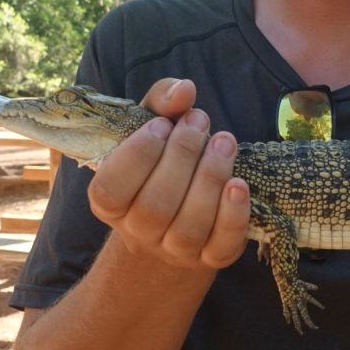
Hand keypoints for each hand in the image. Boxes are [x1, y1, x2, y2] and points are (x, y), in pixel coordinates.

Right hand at [85, 77, 249, 269]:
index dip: (137, 156)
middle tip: (200, 122)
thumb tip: (185, 90)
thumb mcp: (153, 126)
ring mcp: (175, 251)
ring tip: (224, 142)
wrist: (180, 213)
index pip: (110, 190)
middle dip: (182, 157)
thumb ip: (160, 103)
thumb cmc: (162, 160)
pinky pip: (221, 246)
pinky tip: (239, 185)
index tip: (162, 125)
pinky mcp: (211, 259)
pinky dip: (232, 216)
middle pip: (155, 206)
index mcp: (110, 203)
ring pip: (189, 226)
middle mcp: (138, 233)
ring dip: (209, 179)